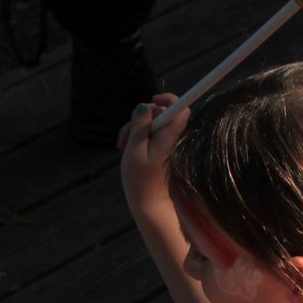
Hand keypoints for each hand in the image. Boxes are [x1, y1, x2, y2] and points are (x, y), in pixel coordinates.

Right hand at [118, 94, 187, 222]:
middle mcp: (169, 137)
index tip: (153, 99)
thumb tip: (144, 105)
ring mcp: (164, 143)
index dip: (168, 99)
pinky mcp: (157, 148)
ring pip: (149, 122)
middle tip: (124, 136)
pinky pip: (147, 133)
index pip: (180, 108)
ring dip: (133, 129)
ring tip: (121, 145)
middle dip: (140, 117)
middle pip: (158, 112)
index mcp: (168, 137)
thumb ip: (139, 127)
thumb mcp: (134, 150)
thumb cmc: (140, 181)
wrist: (148, 204)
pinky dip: (135, 136)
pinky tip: (125, 147)